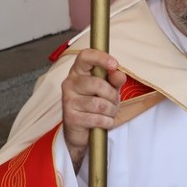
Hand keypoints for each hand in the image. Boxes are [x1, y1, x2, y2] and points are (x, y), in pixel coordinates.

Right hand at [61, 48, 126, 167]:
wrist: (83, 130)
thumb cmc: (96, 103)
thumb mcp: (109, 89)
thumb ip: (115, 80)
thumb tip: (118, 73)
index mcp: (78, 71)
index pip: (85, 56)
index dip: (100, 58)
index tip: (114, 64)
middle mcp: (70, 83)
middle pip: (97, 84)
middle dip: (112, 96)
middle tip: (113, 102)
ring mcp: (68, 101)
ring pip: (99, 104)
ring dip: (111, 111)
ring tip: (109, 113)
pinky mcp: (70, 118)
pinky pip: (96, 119)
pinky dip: (106, 122)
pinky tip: (104, 122)